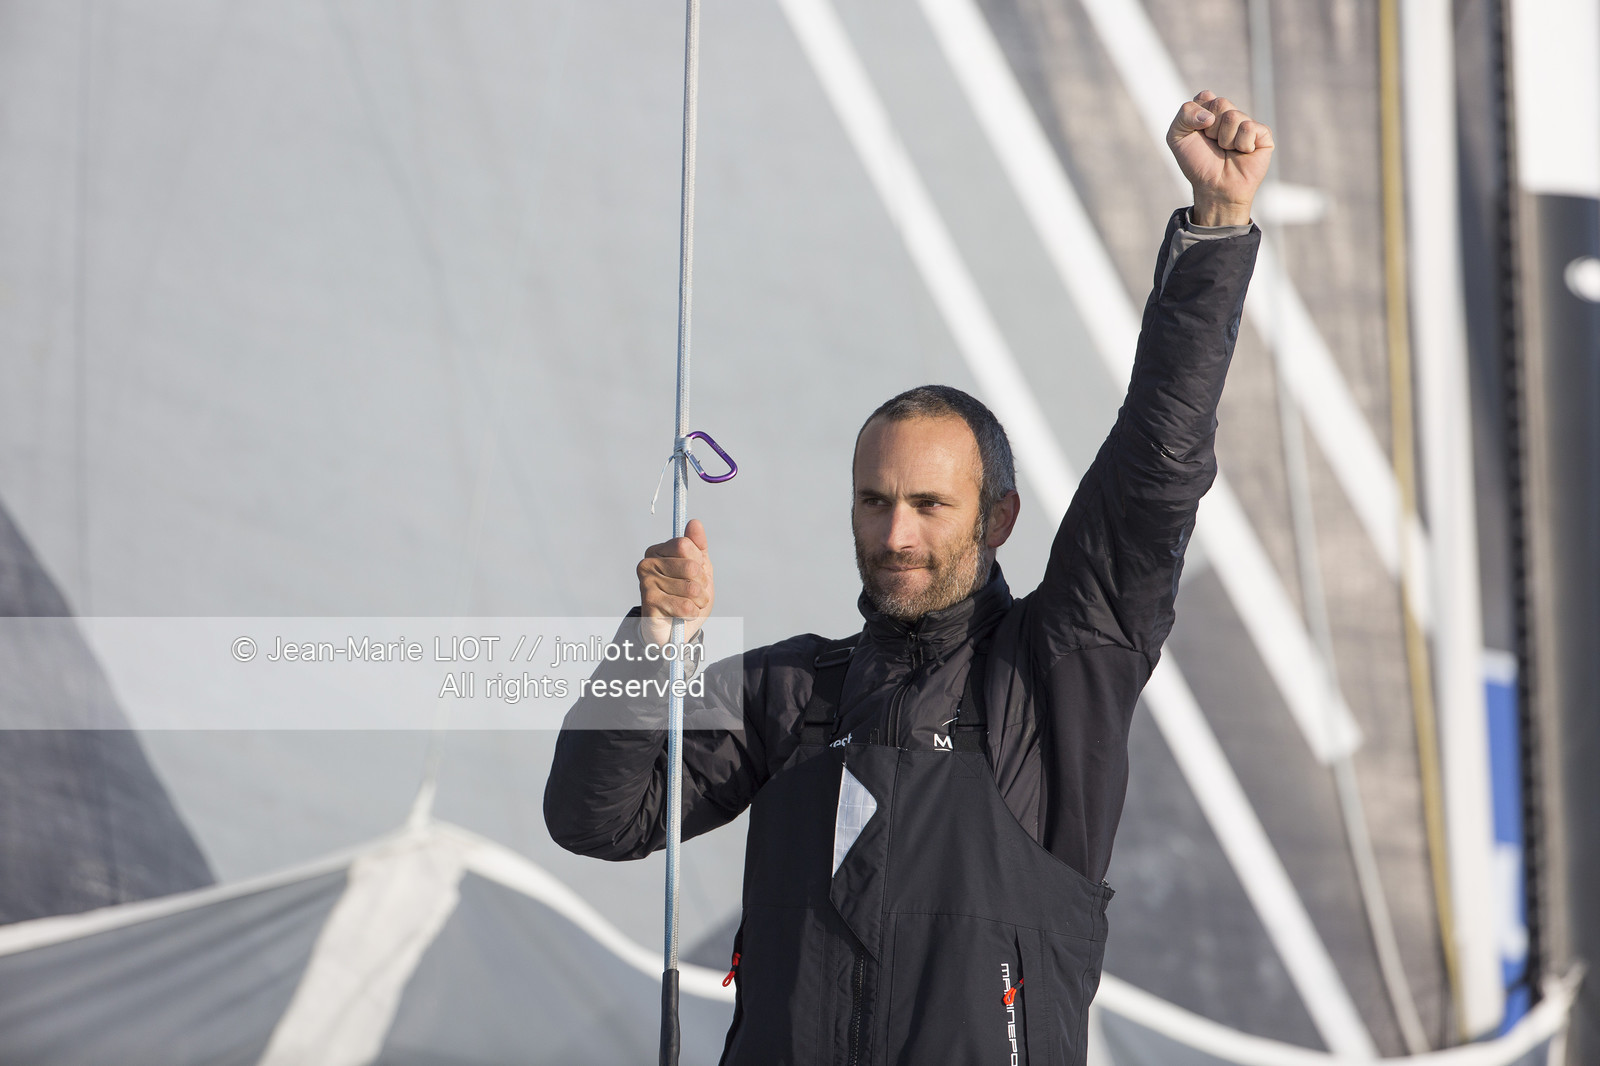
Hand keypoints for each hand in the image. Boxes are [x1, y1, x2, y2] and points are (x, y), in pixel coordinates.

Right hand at [637, 518, 714, 645]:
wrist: (676, 629)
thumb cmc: (688, 596)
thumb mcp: (700, 568)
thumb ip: (698, 545)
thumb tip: (695, 522)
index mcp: (658, 550)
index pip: (686, 545)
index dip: (699, 562)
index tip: (696, 572)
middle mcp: (647, 563)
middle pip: (691, 567)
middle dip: (702, 584)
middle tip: (695, 593)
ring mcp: (646, 583)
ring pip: (691, 588)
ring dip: (699, 601)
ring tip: (690, 604)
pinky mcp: (649, 604)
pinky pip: (684, 606)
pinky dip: (691, 613)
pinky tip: (683, 614)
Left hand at [1167, 90, 1273, 226]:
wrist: (1214, 188)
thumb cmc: (1197, 163)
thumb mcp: (1177, 137)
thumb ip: (1184, 115)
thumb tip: (1209, 116)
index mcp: (1210, 110)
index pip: (1205, 96)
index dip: (1197, 117)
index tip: (1197, 133)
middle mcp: (1230, 114)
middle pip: (1220, 103)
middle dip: (1211, 129)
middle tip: (1213, 144)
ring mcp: (1247, 123)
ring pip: (1233, 116)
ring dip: (1224, 139)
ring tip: (1226, 151)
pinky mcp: (1263, 134)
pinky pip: (1249, 128)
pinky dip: (1240, 144)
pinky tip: (1242, 153)